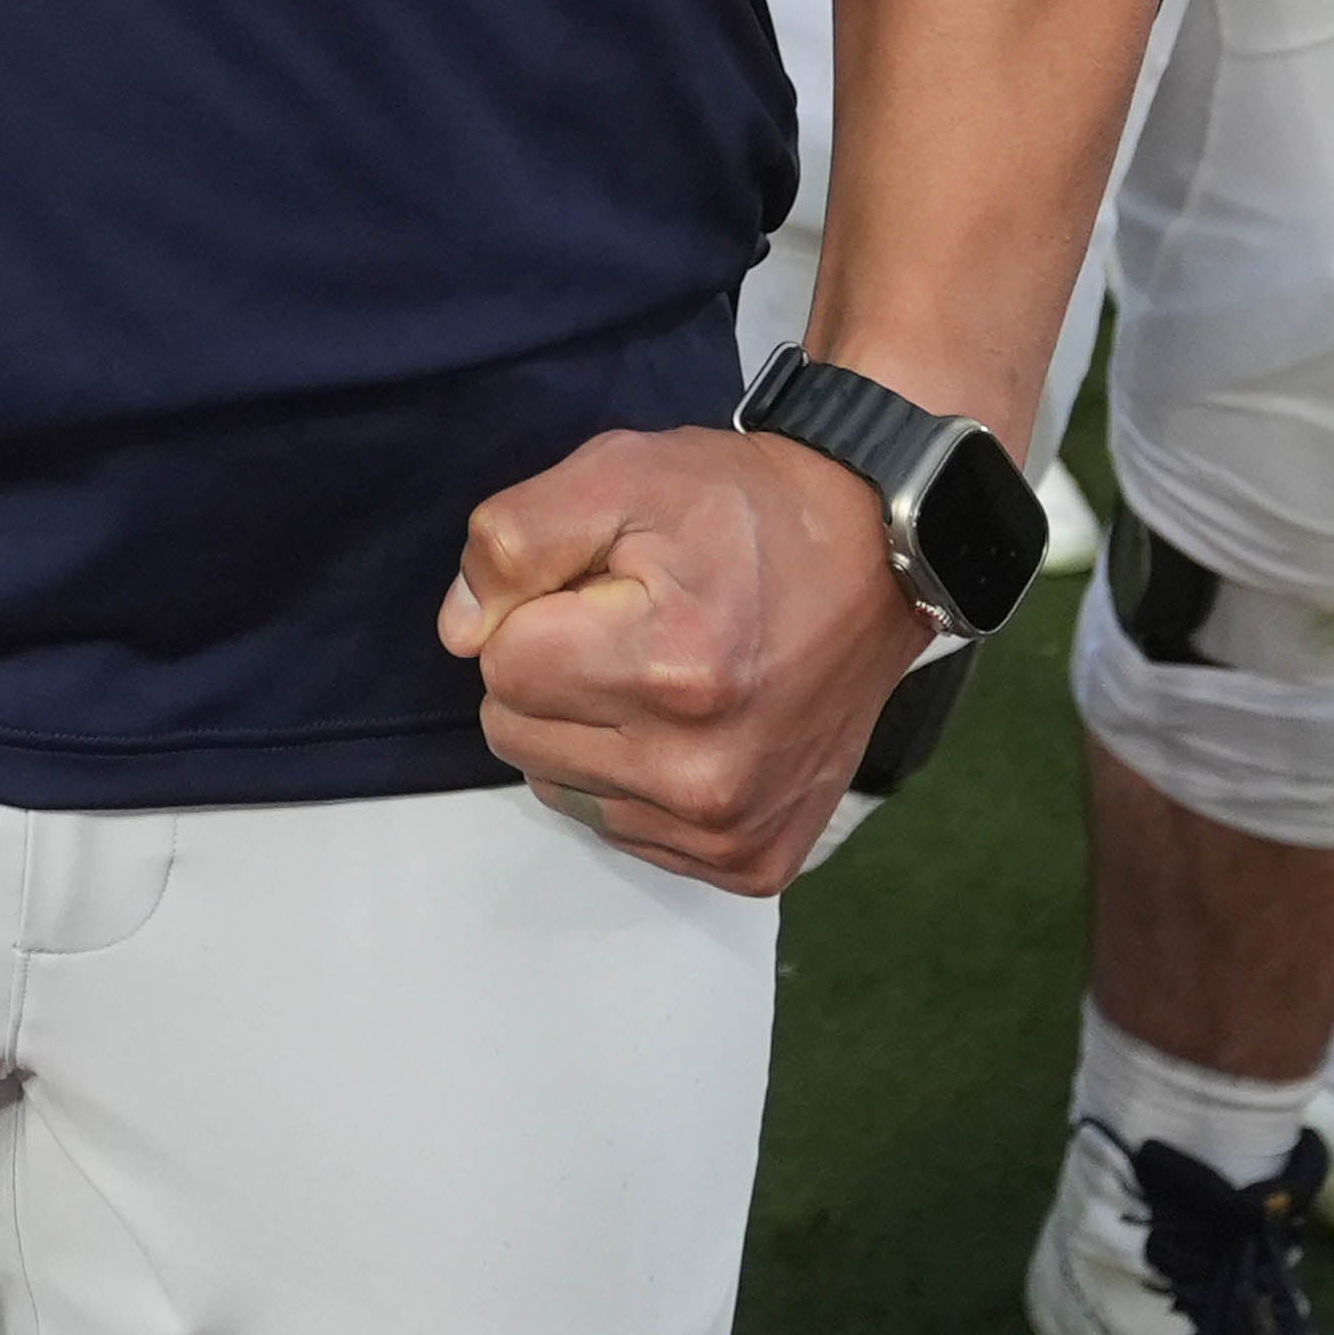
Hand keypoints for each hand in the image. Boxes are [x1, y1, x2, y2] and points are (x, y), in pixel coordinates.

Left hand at [440, 425, 923, 894]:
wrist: (873, 554)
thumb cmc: (742, 509)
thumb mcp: (621, 472)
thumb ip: (515, 541)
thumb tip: (460, 633)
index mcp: (669, 669)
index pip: (501, 667)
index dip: (533, 613)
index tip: (598, 585)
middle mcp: (702, 773)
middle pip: (518, 737)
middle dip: (551, 673)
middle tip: (630, 626)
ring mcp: (730, 829)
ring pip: (562, 789)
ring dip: (588, 730)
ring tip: (664, 672)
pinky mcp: (752, 862)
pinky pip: (625, 831)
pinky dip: (637, 779)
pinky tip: (692, 726)